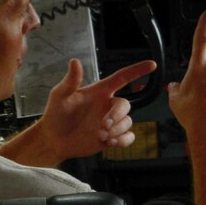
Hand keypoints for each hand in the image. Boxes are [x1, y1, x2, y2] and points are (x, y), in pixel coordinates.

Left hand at [34, 58, 160, 160]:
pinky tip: (111, 143)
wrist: (54, 140)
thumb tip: (75, 61)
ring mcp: (111, 122)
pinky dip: (124, 140)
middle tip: (104, 126)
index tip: (152, 65)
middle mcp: (107, 106)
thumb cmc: (55, 115)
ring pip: (128, 122)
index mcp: (99, 92)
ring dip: (117, 130)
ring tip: (101, 136)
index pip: (122, 78)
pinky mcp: (112, 137)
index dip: (137, 70)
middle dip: (117, 116)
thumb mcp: (59, 96)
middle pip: (126, 104)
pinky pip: (129, 137)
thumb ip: (70, 81)